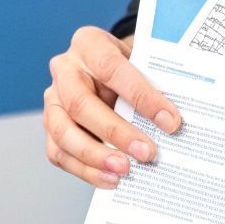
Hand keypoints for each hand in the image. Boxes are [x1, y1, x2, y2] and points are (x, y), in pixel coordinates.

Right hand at [43, 28, 181, 187]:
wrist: (105, 69)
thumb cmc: (127, 66)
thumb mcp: (141, 61)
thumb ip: (153, 84)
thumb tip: (174, 122)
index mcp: (88, 43)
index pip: (111, 68)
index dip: (140, 95)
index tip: (170, 121)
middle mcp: (64, 69)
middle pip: (80, 103)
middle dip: (115, 132)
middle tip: (147, 153)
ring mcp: (52, 99)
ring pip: (63, 132)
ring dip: (94, 156)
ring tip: (124, 171)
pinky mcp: (50, 126)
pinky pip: (59, 153)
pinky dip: (85, 170)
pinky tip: (110, 180)